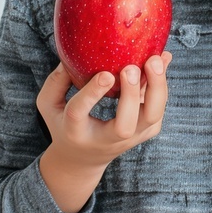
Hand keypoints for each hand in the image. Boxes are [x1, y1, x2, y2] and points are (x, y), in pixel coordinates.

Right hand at [37, 52, 172, 172]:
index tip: (105, 74)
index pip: (80, 113)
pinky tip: (163, 58)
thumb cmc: (63, 124)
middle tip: (131, 67)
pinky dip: (162, 83)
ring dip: (157, 87)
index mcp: (75, 131)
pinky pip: (159, 107)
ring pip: (152, 117)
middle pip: (125, 125)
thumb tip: (73, 53)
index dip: (93, 93)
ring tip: (156, 59)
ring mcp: (131, 138)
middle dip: (131, 95)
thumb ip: (56, 81)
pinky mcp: (147, 131)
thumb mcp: (48, 105)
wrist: (84, 159)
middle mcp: (106, 139)